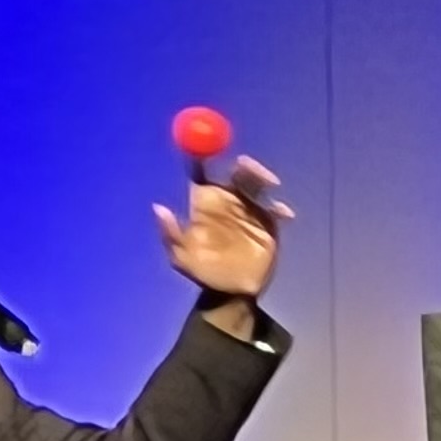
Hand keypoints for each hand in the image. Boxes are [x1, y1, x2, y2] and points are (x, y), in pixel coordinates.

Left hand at [153, 152, 288, 340]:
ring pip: (256, 184)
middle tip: (247, 167)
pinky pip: (276, 209)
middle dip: (244, 165)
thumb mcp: (182, 257)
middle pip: (236, 171)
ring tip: (269, 185)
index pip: (203, 171)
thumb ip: (171, 233)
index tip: (209, 148)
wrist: (232, 292)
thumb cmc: (203, 273)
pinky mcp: (268, 222)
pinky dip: (279, 208)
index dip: (204, 155)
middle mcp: (227, 200)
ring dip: (262, 178)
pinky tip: (282, 215)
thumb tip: (158, 208)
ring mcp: (249, 209)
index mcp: (205, 203)